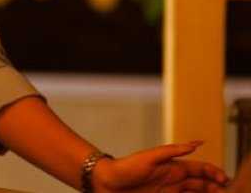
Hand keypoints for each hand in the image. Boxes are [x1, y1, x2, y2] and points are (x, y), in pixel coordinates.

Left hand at [93, 141, 229, 192]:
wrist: (105, 182)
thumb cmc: (124, 167)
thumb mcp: (149, 157)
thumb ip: (171, 151)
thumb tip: (195, 144)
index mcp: (173, 167)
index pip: (200, 169)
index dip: (214, 173)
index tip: (224, 180)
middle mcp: (174, 180)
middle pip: (202, 184)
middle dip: (216, 188)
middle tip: (226, 192)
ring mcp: (168, 192)